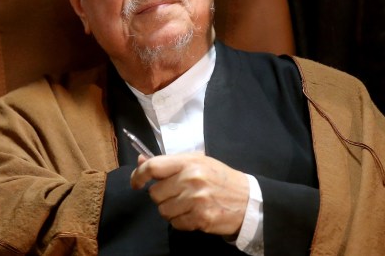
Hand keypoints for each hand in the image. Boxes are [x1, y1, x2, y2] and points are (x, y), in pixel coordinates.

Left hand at [130, 153, 249, 235]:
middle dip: (162, 196)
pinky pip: (176, 223)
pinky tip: (194, 213)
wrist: (248, 199)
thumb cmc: (220, 178)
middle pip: (155, 193)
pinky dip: (181, 221)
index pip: (153, 167)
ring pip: (163, 210)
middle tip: (177, 194)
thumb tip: (140, 160)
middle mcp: (191, 179)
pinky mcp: (200, 218)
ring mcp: (196, 200)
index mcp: (189, 162)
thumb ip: (169, 163)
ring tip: (187, 204)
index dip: (138, 175)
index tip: (136, 182)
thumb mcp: (197, 162)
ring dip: (171, 210)